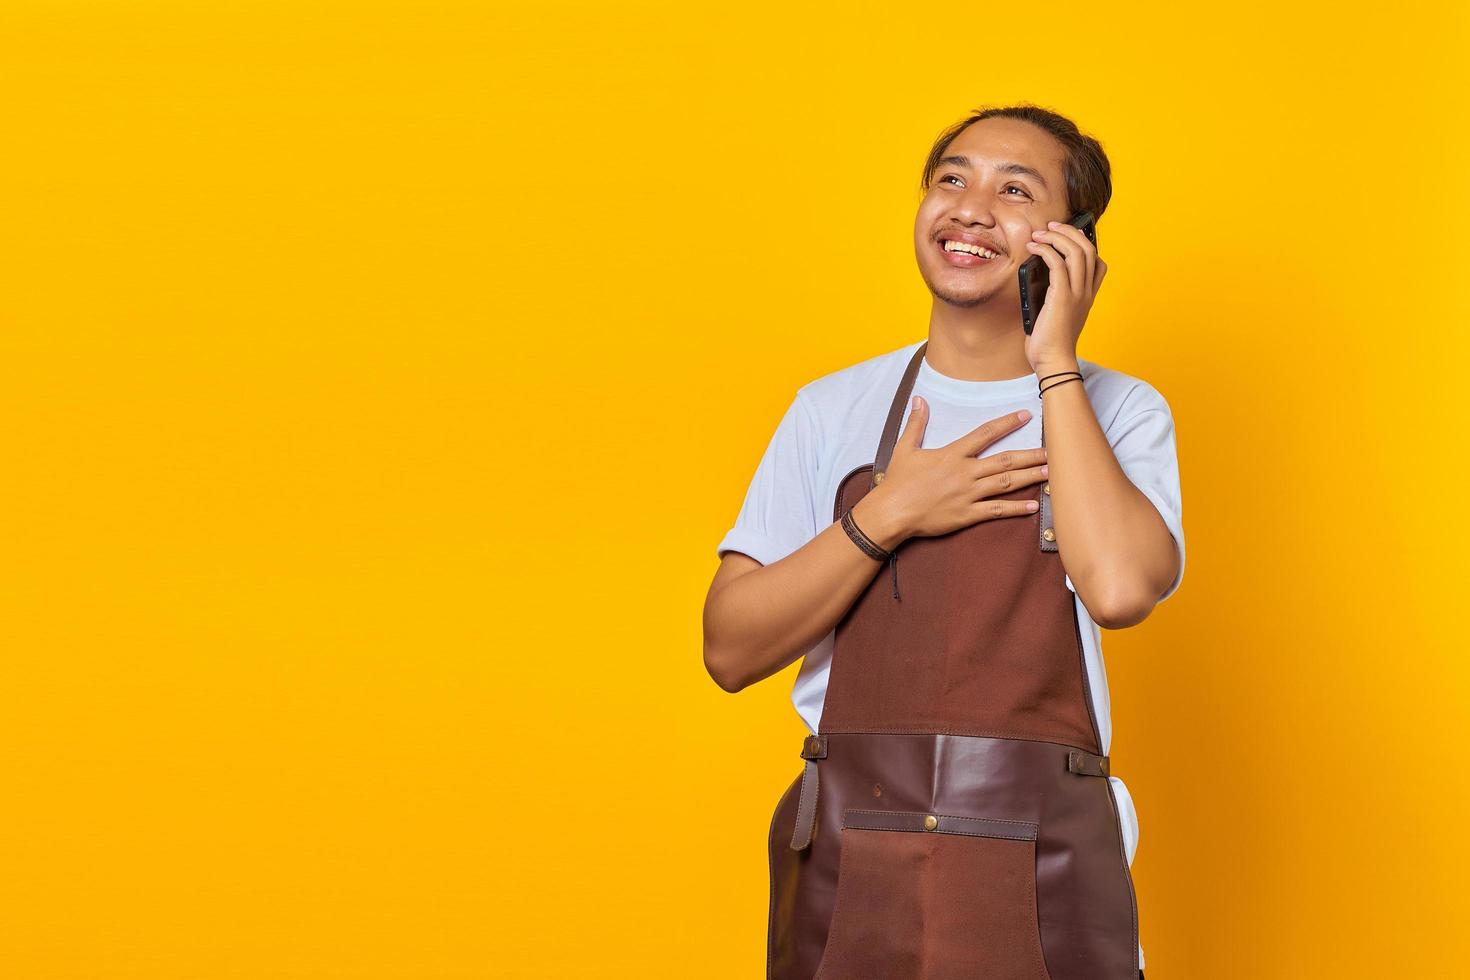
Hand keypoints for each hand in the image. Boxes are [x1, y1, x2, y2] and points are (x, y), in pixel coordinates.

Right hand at [861, 396, 1048, 543]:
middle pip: (1005, 461)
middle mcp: (965, 472)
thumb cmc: (897, 482)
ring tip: (1050, 472)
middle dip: (1030, 454)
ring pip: (1006, 484)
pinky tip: (1033, 506)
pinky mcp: (967, 515)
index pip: (985, 434)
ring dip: (1029, 477)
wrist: (891, 513)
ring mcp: (968, 495)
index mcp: (952, 455)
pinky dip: (1015, 509)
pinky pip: (996, 511)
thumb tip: (920, 400)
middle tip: (1052, 450)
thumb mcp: (904, 448)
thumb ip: (916, 423)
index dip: (1007, 424)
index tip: (1025, 416)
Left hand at [1022, 219, 1107, 370]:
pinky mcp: (1063, 297)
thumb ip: (1053, 294)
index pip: (1098, 262)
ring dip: (1056, 236)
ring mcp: (1077, 293)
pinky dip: (1045, 250)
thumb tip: (1036, 273)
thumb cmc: (1049, 341)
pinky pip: (1058, 263)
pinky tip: (1033, 247)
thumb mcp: (1055, 313)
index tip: (1065, 236)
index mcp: (1088, 296)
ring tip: (1039, 233)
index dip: (1085, 243)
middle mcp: (1087, 292)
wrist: (1053, 361)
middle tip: (1050, 226)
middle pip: (1088, 248)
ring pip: (1076, 251)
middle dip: (1069, 231)